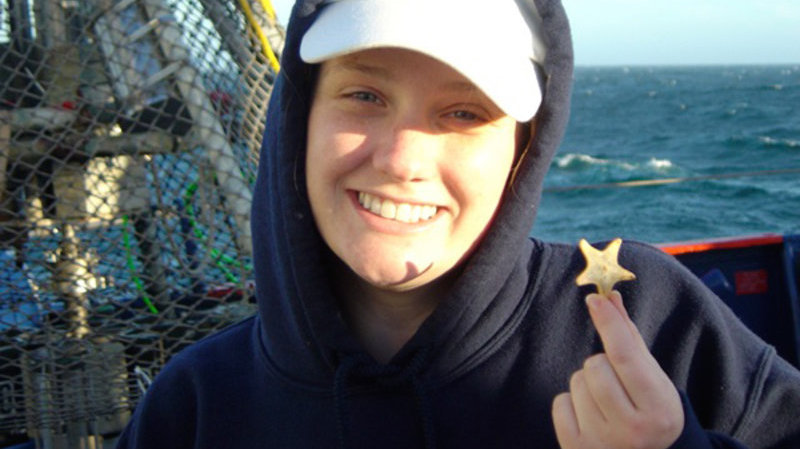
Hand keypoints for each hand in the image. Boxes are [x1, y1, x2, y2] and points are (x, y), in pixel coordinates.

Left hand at [552, 291, 683, 448]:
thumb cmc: (648, 412)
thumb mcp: (652, 379)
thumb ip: (630, 339)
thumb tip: (610, 297)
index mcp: (659, 410)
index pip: (626, 357)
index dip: (609, 324)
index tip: (594, 300)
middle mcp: (632, 431)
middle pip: (595, 365)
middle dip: (602, 365)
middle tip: (617, 385)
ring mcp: (602, 443)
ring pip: (576, 382)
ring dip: (587, 385)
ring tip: (605, 405)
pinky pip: (560, 403)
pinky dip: (571, 405)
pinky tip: (590, 419)